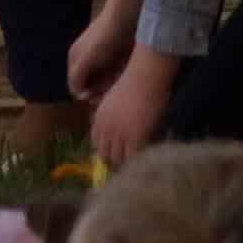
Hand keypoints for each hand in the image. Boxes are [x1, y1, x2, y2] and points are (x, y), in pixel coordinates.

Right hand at [67, 4, 134, 102]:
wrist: (124, 19)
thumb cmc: (103, 40)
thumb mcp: (86, 60)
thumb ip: (77, 78)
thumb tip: (78, 96)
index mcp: (74, 59)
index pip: (76, 86)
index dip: (86, 94)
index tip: (100, 97)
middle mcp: (85, 60)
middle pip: (90, 84)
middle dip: (100, 90)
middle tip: (111, 89)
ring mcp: (100, 58)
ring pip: (103, 81)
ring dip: (110, 84)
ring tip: (118, 80)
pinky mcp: (114, 57)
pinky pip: (114, 74)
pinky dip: (118, 77)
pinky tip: (124, 73)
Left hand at [90, 48, 176, 166]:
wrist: (144, 77)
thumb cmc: (135, 84)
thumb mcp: (116, 101)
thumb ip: (113, 118)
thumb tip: (122, 135)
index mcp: (99, 118)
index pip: (97, 144)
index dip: (106, 152)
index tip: (115, 157)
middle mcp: (105, 128)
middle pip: (105, 155)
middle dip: (115, 161)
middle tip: (128, 166)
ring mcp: (119, 134)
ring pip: (119, 159)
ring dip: (127, 164)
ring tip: (137, 165)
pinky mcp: (135, 137)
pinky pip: (134, 158)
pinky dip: (138, 161)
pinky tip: (146, 160)